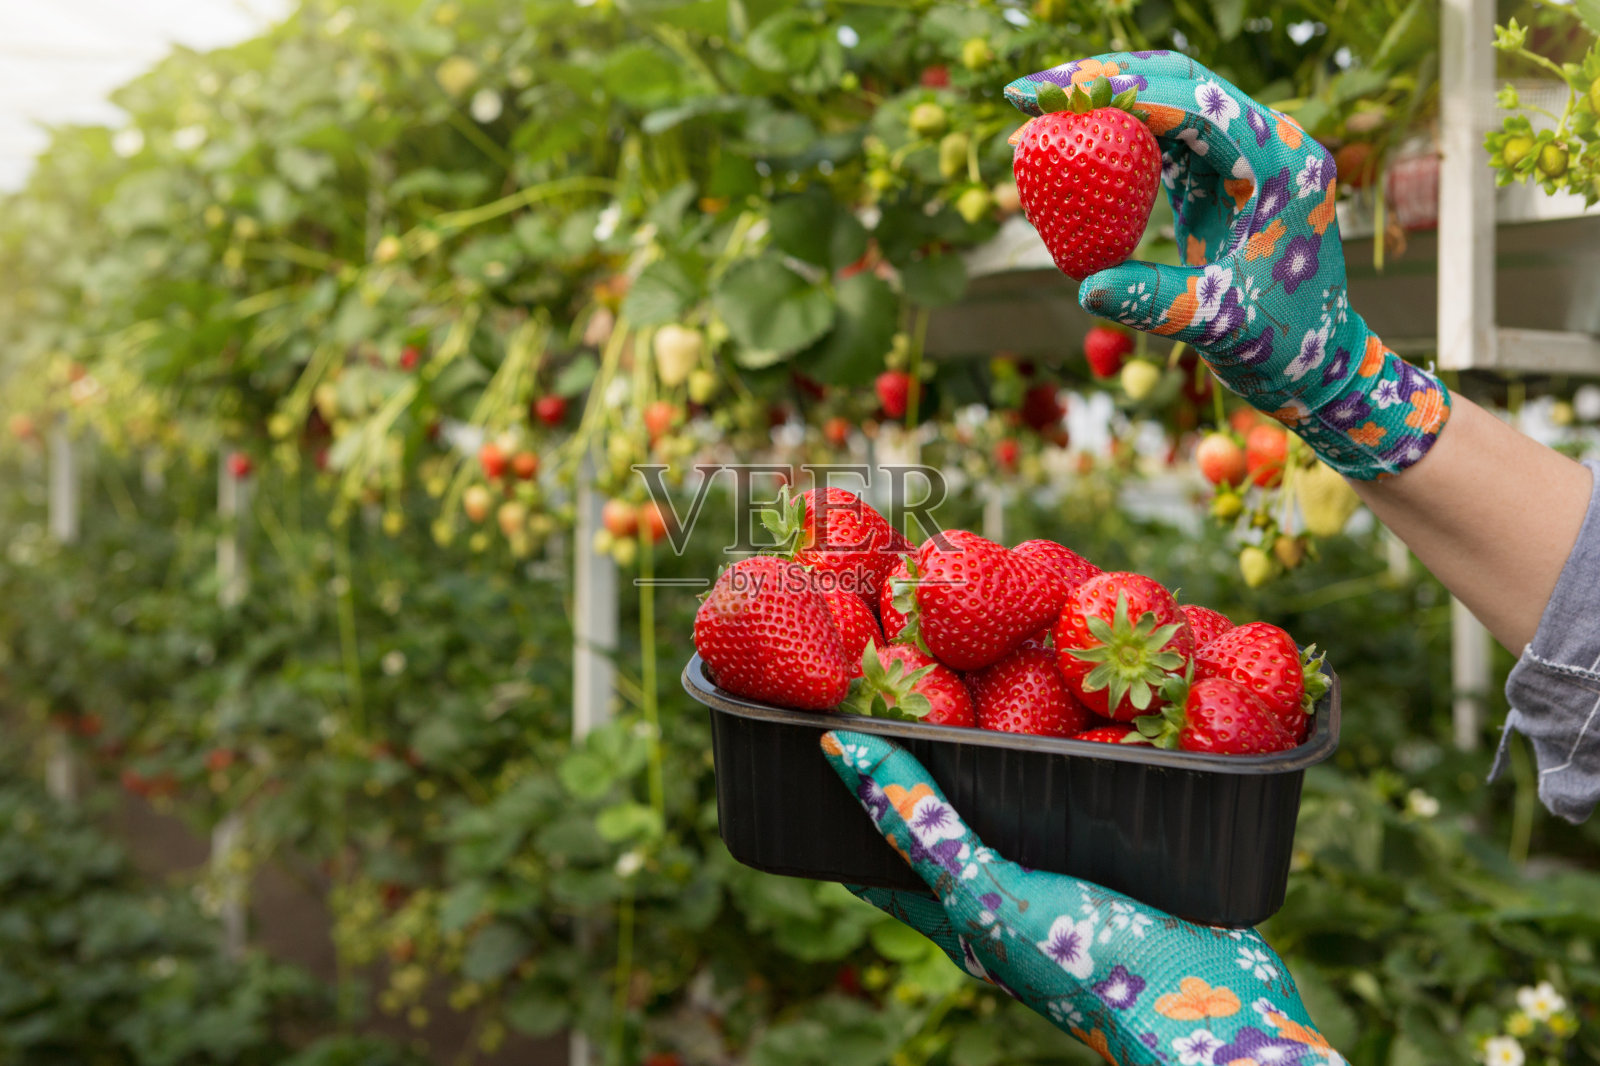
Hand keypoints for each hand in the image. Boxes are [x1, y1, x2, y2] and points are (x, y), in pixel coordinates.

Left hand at [821, 729, 1343, 1063]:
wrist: (1218, 1009)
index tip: (831, 728)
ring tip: (987, 683)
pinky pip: (1082, 804)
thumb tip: (840, 753)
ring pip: (1014, 809)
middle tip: (909, 685)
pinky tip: (1084, 716)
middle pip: (947, 822)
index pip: (881, 851)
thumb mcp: (988, 891)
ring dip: (1001, 756)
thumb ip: (921, 827)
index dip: (853, 794)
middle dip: (928, 763)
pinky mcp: (1118, 866)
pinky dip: (1073, 761)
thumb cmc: (1088, 961)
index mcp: (958, 915)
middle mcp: (1004, 898)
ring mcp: (1063, 883)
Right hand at [1006, 52, 1448, 481]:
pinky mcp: (1220, 173)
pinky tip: (1067, 146)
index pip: (1195, 103)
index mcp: (1282, 162)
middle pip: (1176, 82)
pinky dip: (1112, 136)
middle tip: (1025, 95)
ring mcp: (1244, 152)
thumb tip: (1083, 288)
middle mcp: (1269, 140)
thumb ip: (1155, 300)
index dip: (1121, 93)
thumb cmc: (1280, 344)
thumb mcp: (1218, 324)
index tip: (1056, 100)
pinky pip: (1160, 137)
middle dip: (1099, 79)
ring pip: (1164, 100)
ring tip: (1036, 115)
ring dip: (1100, 101)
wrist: (1313, 360)